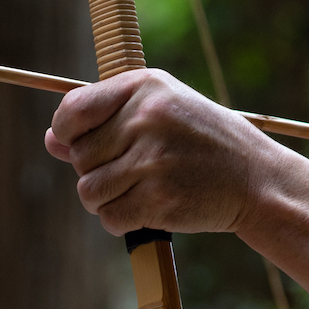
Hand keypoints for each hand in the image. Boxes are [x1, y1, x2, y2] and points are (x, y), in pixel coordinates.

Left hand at [44, 69, 278, 235]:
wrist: (257, 179)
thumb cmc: (202, 141)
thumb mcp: (159, 112)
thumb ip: (104, 121)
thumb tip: (51, 139)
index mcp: (144, 86)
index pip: (72, 110)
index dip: (66, 133)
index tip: (79, 144)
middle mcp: (146, 118)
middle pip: (80, 157)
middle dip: (96, 170)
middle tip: (132, 171)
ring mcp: (153, 160)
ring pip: (89, 191)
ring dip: (105, 200)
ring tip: (136, 191)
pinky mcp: (160, 200)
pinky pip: (110, 218)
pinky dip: (121, 221)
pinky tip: (146, 209)